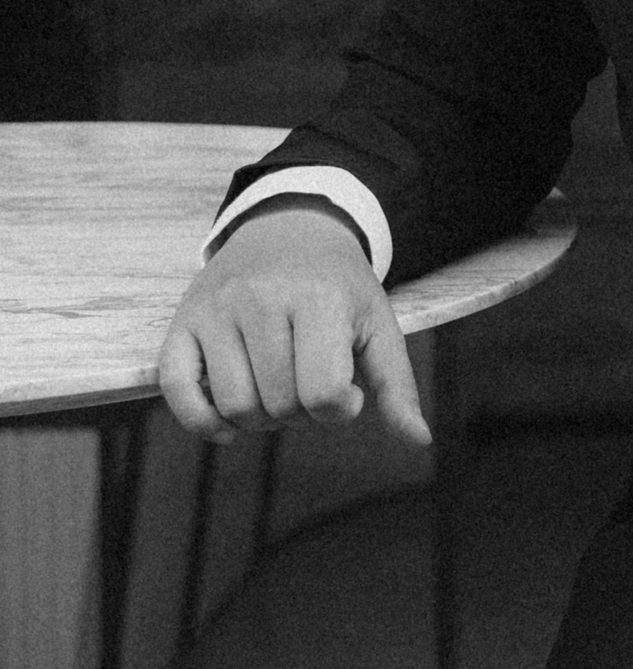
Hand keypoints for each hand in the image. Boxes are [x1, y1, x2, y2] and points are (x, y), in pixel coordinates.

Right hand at [158, 200, 431, 448]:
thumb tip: (419, 440)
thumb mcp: (377, 324)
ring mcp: (217, 309)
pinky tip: (228, 423)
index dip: (340, 409)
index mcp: (319, 298)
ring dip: (260, 418)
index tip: (347, 389)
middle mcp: (262, 298)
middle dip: (301, 412)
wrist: (290, 228)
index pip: (323, 394)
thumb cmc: (339, 286)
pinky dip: (203, 422)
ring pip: (235, 407)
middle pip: (280, 406)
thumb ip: (397, 384)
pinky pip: (178, 391)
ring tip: (277, 388)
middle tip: (308, 382)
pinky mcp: (183, 320)